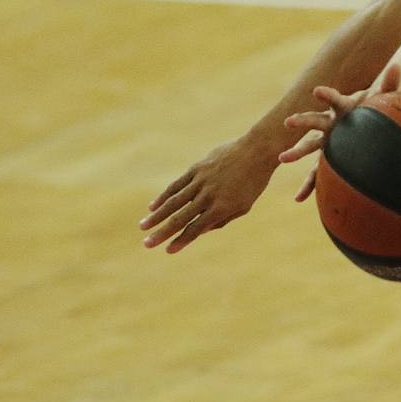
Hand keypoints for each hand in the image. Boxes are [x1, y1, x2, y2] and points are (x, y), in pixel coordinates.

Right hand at [139, 135, 279, 252]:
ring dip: (157, 215)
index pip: (197, 228)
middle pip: (181, 217)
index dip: (182, 240)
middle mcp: (209, 195)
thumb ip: (221, 219)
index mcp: (222, 208)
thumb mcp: (243, 206)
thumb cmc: (253, 182)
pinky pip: (177, 184)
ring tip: (143, 226)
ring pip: (174, 201)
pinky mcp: (197, 168)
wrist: (257, 151)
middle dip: (162, 232)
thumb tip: (200, 231)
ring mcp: (201, 181)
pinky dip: (164, 196)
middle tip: (147, 244)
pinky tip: (153, 206)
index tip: (168, 250)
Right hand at [278, 65, 400, 173]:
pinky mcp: (329, 158)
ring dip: (296, 152)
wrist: (373, 122)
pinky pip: (317, 173)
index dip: (327, 95)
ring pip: (309, 147)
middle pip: (314, 122)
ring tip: (282, 158)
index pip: (334, 99)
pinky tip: (299, 199)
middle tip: (288, 122)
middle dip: (302, 122)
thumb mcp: (385, 97)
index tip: (317, 91)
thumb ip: (390, 83)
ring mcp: (328, 142)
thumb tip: (397, 66)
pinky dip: (309, 185)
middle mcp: (331, 124)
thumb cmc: (378, 109)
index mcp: (344, 107)